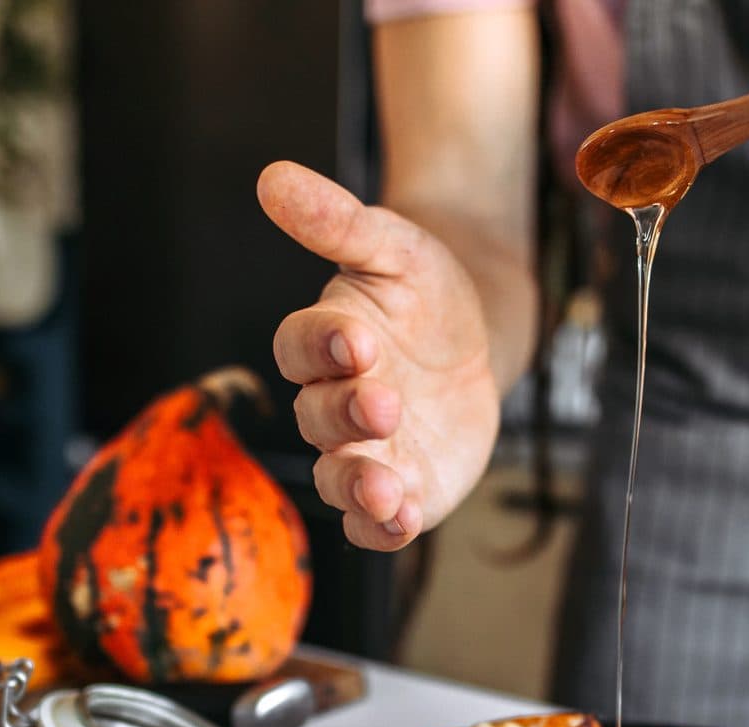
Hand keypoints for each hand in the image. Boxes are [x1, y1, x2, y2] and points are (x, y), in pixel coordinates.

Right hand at [256, 161, 502, 550]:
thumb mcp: (394, 244)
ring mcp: (366, 450)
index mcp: (323, 340)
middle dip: (348, 415)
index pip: (300, 346)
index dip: (322, 345)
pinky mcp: (403, 487)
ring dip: (359, 486)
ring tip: (386, 487)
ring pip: (341, 479)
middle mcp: (333, 401)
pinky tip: (402, 522)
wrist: (476, 331)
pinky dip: (383, 527)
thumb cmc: (422, 286)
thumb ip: (337, 221)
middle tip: (384, 403)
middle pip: (319, 419)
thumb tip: (273, 176)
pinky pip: (377, 521)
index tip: (356, 338)